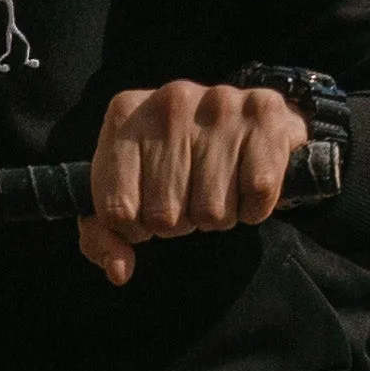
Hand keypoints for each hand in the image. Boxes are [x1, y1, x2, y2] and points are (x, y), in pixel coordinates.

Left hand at [76, 83, 307, 285]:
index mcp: (125, 114)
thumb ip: (105, 235)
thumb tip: (120, 270)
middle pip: (165, 215)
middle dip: (180, 221)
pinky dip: (254, 206)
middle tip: (191, 197)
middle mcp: (171, 100)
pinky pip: (257, 194)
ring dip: (218, 216)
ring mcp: (220, 103)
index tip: (147, 212)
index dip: (135, 229)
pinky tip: (247, 183)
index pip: (117, 211)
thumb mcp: (126, 191)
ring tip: (220, 187)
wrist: (248, 120)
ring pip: (212, 211)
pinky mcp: (265, 114)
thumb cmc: (176, 162)